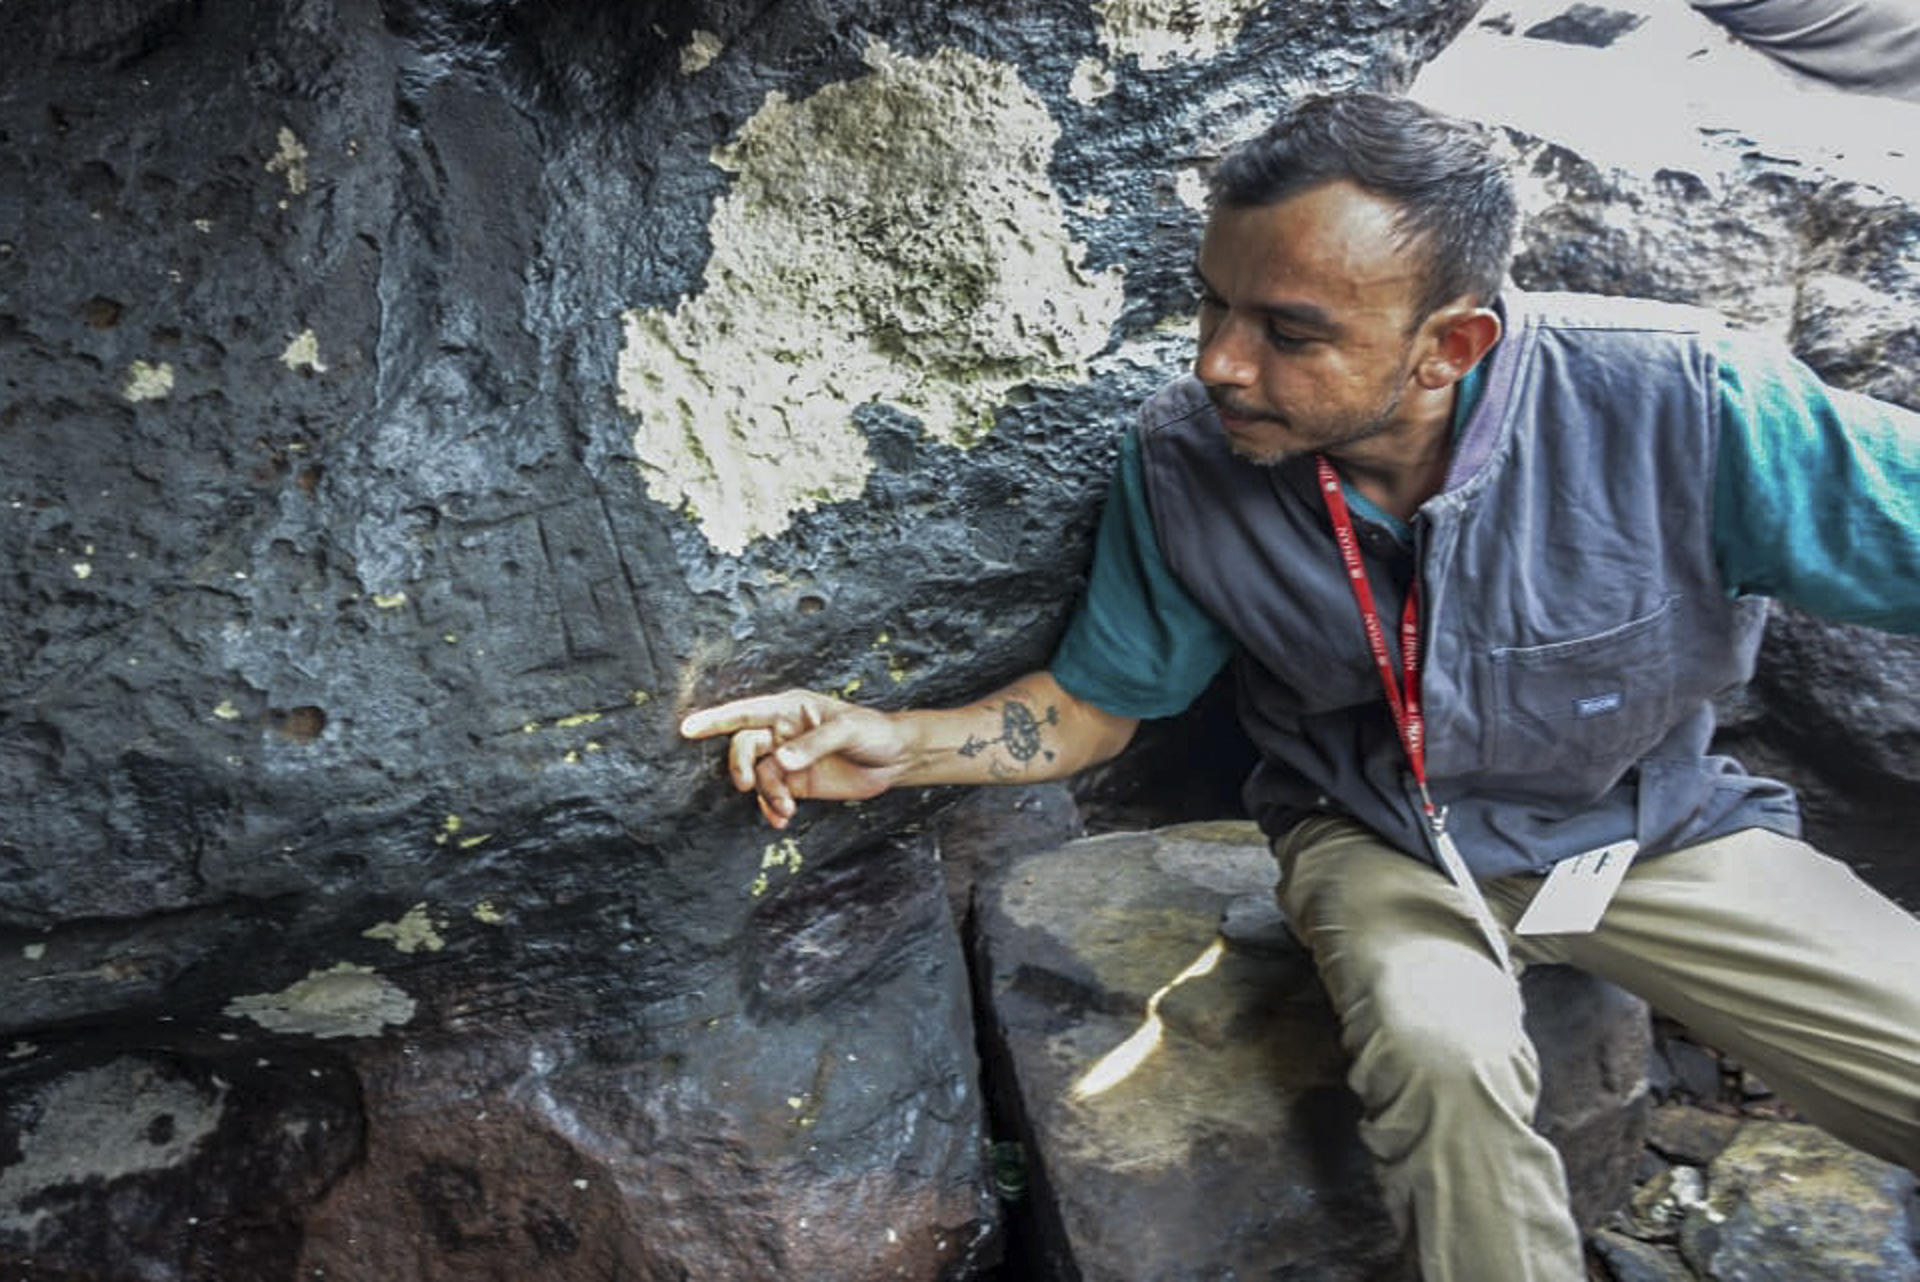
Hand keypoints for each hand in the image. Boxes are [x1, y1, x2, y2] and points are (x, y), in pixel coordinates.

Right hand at [679, 689, 914, 828]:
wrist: (895, 760)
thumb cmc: (874, 733)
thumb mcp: (848, 731)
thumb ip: (813, 744)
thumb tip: (781, 761)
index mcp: (790, 708)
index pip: (746, 712)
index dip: (715, 719)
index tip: (688, 728)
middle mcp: (782, 731)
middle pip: (744, 746)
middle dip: (741, 766)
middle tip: (746, 786)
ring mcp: (787, 758)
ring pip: (758, 775)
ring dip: (766, 794)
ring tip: (786, 809)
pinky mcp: (795, 782)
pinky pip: (770, 795)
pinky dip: (771, 808)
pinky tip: (782, 819)